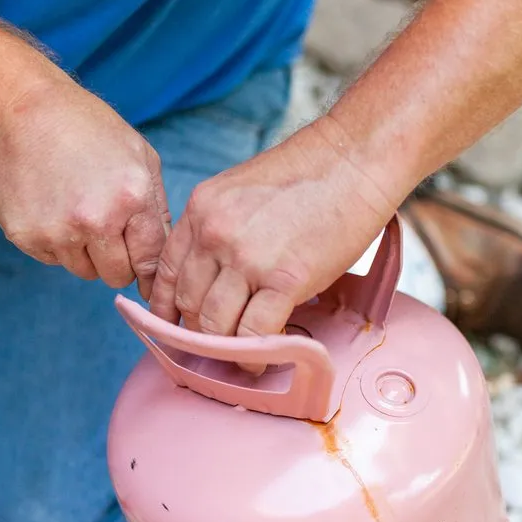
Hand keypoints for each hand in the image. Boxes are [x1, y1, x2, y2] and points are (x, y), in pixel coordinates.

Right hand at [0, 77, 169, 295]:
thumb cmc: (87, 129)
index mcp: (131, 198)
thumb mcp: (140, 156)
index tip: (148, 278)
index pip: (150, 261)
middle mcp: (95, 220)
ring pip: (85, 271)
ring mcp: (57, 231)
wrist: (22, 110)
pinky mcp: (26, 236)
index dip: (150, 273)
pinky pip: (53, 260)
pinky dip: (57, 244)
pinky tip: (53, 209)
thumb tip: (164, 257)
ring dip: (86, 253)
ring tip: (77, 213)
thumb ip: (157, 210)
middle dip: (119, 262)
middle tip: (108, 233)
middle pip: (118, 276)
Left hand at [150, 117, 399, 344]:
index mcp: (200, 211)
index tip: (177, 327)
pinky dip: (254, 356)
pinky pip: (254, 334)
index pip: (167, 273)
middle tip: (214, 348)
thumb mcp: (241, 191)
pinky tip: (261, 361)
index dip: (168, 309)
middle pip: (188, 304)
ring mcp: (247, 258)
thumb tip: (216, 279)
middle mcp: (214, 234)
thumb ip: (219, 230)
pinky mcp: (284, 279)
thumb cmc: (308, 175)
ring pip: (215, 324)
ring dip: (224, 349)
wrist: (353, 160)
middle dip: (198, 333)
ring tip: (239, 357)